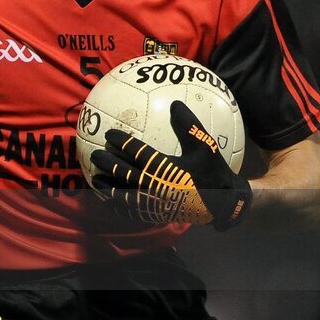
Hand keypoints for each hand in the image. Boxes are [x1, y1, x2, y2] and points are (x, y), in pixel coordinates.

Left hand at [90, 100, 251, 231]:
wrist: (225, 203)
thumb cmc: (214, 171)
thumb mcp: (205, 146)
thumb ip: (189, 125)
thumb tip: (175, 104)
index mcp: (165, 168)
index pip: (137, 152)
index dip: (121, 142)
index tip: (109, 134)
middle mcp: (156, 186)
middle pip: (124, 173)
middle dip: (107, 163)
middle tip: (95, 155)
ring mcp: (154, 203)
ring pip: (123, 195)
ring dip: (107, 186)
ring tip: (94, 178)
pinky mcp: (156, 215)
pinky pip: (131, 211)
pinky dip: (117, 205)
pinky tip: (109, 200)